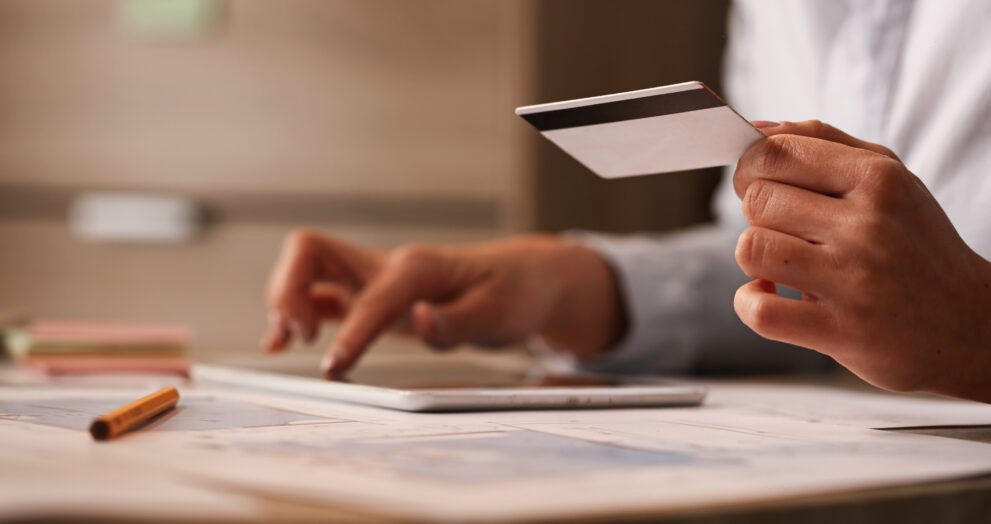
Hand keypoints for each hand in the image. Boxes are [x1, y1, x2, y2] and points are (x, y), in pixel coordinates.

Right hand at [264, 231, 624, 375]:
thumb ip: (456, 321)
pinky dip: (294, 313)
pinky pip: (319, 295)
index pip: (373, 298)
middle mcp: (388, 266)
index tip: (333, 367)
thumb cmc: (513, 293)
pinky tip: (280, 341)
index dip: (351, 333)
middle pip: (311, 251)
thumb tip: (420, 320)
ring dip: (284, 299)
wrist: (523, 278)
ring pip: (306, 268)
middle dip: (288, 288)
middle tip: (297, 335)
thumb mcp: (499, 314)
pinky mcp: (371, 295)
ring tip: (281, 341)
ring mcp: (374, 278)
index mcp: (419, 269)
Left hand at [733, 120, 990, 401]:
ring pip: (751, 249)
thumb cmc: (913, 245)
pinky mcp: (842, 331)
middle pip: (758, 200)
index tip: (757, 185)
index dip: (750, 169)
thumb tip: (756, 130)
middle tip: (782, 231)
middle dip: (757, 216)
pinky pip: (760, 310)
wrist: (969, 325)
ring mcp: (855, 279)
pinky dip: (750, 304)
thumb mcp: (888, 180)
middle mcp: (869, 225)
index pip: (775, 152)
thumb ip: (821, 143)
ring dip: (754, 259)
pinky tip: (774, 298)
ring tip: (782, 264)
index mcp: (878, 178)